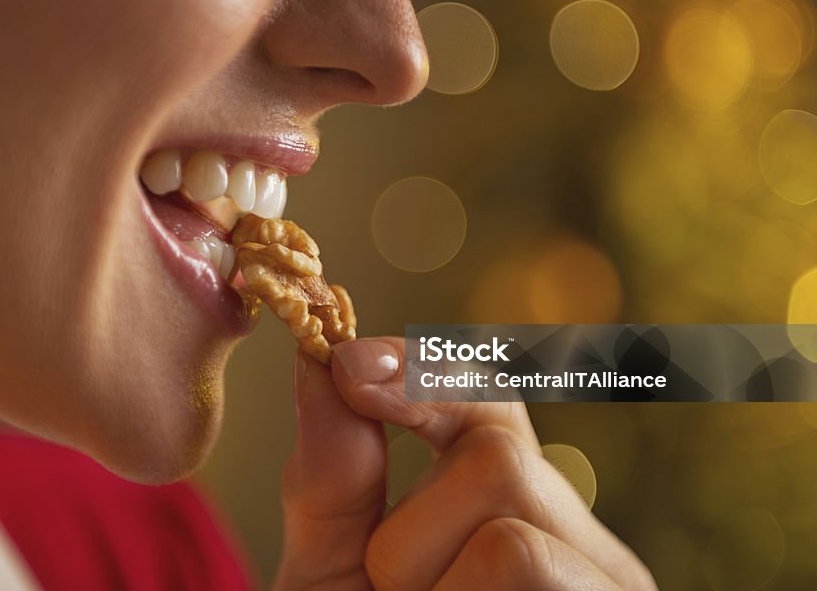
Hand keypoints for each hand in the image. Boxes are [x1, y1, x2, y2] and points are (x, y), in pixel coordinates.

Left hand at [275, 337, 656, 589]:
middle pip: (497, 451)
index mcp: (511, 510)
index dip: (428, 372)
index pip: (492, 399)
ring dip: (423, 581)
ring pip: (506, 513)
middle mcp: (576, 540)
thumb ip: (332, 475)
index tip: (349, 367)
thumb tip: (322, 361)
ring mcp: (607, 585)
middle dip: (410, 529)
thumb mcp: (333, 572)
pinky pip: (518, 559)